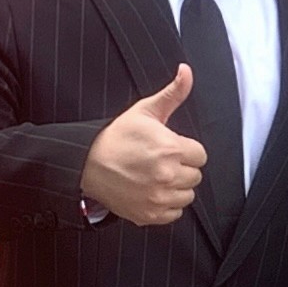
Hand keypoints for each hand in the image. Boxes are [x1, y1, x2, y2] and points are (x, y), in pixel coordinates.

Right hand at [81, 64, 207, 226]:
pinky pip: (174, 213)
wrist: (87, 163)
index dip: (186, 150)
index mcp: (171, 149)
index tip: (171, 149)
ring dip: (176, 187)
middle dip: (182, 168)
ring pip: (187, 195)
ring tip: (156, 176)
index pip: (200, 155)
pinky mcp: (150, 214)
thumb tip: (186, 72)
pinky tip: (152, 191)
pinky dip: (166, 205)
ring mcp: (158, 197)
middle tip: (160, 162)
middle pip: (195, 176)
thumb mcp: (145, 111)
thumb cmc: (116, 137)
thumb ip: (173, 93)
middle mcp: (167, 175)